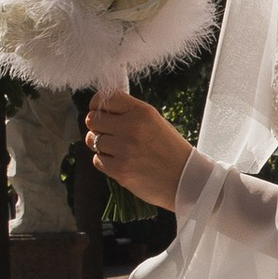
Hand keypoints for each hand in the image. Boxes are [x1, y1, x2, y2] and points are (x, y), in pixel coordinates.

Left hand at [86, 89, 193, 209]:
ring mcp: (124, 150)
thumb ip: (129, 113)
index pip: (104, 99)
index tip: (99, 112)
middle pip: (92, 120)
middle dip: (97, 126)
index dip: (97, 106)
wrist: (185, 178)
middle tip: (108, 133)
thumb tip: (101, 110)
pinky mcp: (120, 170)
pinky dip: (105, 161)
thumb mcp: (155, 121)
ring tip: (117, 149)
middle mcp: (131, 128)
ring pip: (92, 140)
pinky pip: (97, 160)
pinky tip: (121, 162)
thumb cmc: (170, 149)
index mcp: (141, 112)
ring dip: (101, 145)